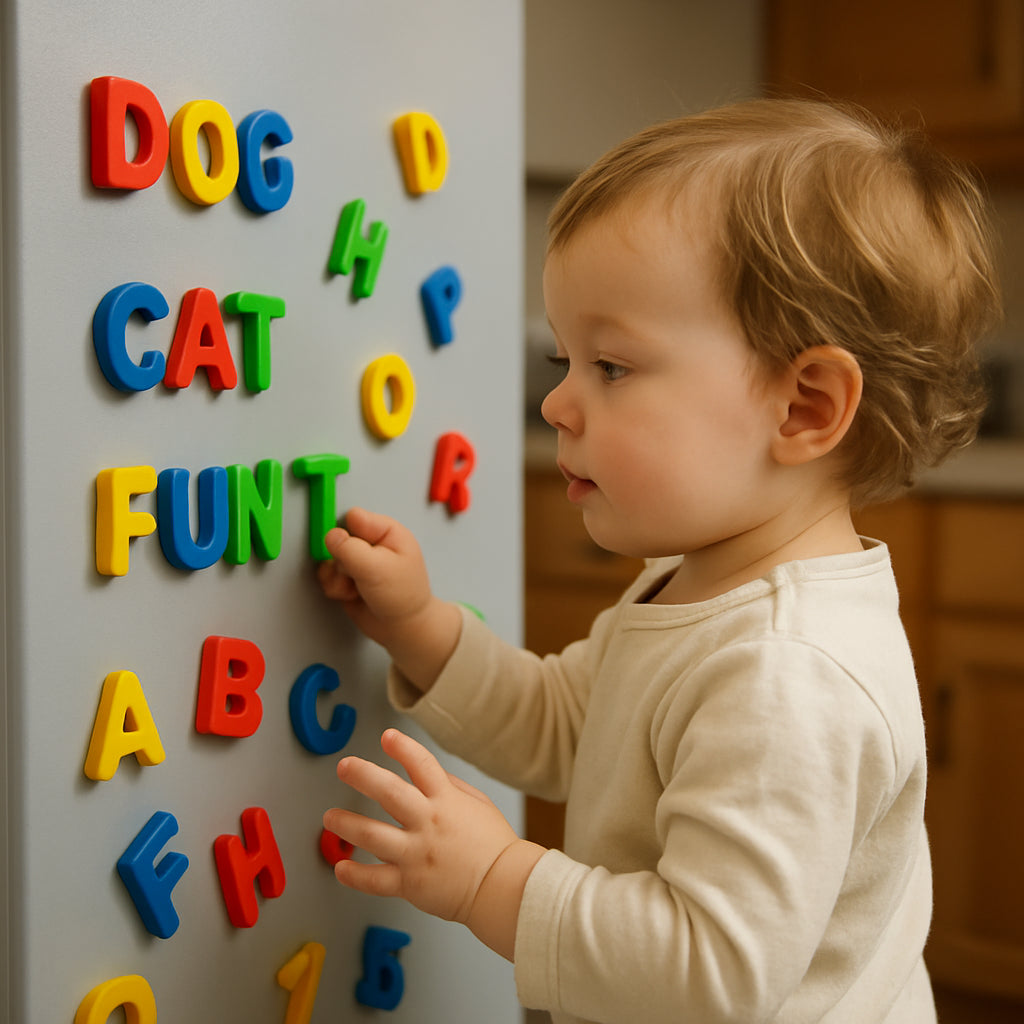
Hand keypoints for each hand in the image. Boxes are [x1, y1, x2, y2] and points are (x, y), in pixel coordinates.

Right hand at [317, 508, 432, 645]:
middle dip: (340, 559)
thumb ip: (349, 549)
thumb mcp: (376, 568)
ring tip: (354, 588)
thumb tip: (329, 535)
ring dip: (336, 576)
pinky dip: (334, 587)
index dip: (346, 533)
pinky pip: (328, 575)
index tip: (344, 550)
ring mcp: (359, 561)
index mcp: (387, 532)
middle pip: (337, 538)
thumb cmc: (400, 596)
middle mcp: (372, 543)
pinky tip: (348, 595)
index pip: (353, 517)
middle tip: (356, 574)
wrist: (403, 630)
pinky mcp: (348, 578)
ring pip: (329, 558)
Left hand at [323, 730, 518, 923]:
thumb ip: (450, 786)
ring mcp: (417, 854)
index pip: (422, 764)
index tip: (387, 737)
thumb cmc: (494, 845)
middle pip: (389, 793)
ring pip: (373, 836)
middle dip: (363, 775)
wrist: (503, 888)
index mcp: (446, 801)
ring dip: (347, 824)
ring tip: (330, 817)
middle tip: (344, 766)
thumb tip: (423, 772)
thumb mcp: (479, 804)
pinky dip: (355, 875)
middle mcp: (428, 823)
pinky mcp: (410, 884)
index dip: (403, 747)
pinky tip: (341, 867)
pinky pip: (375, 880)